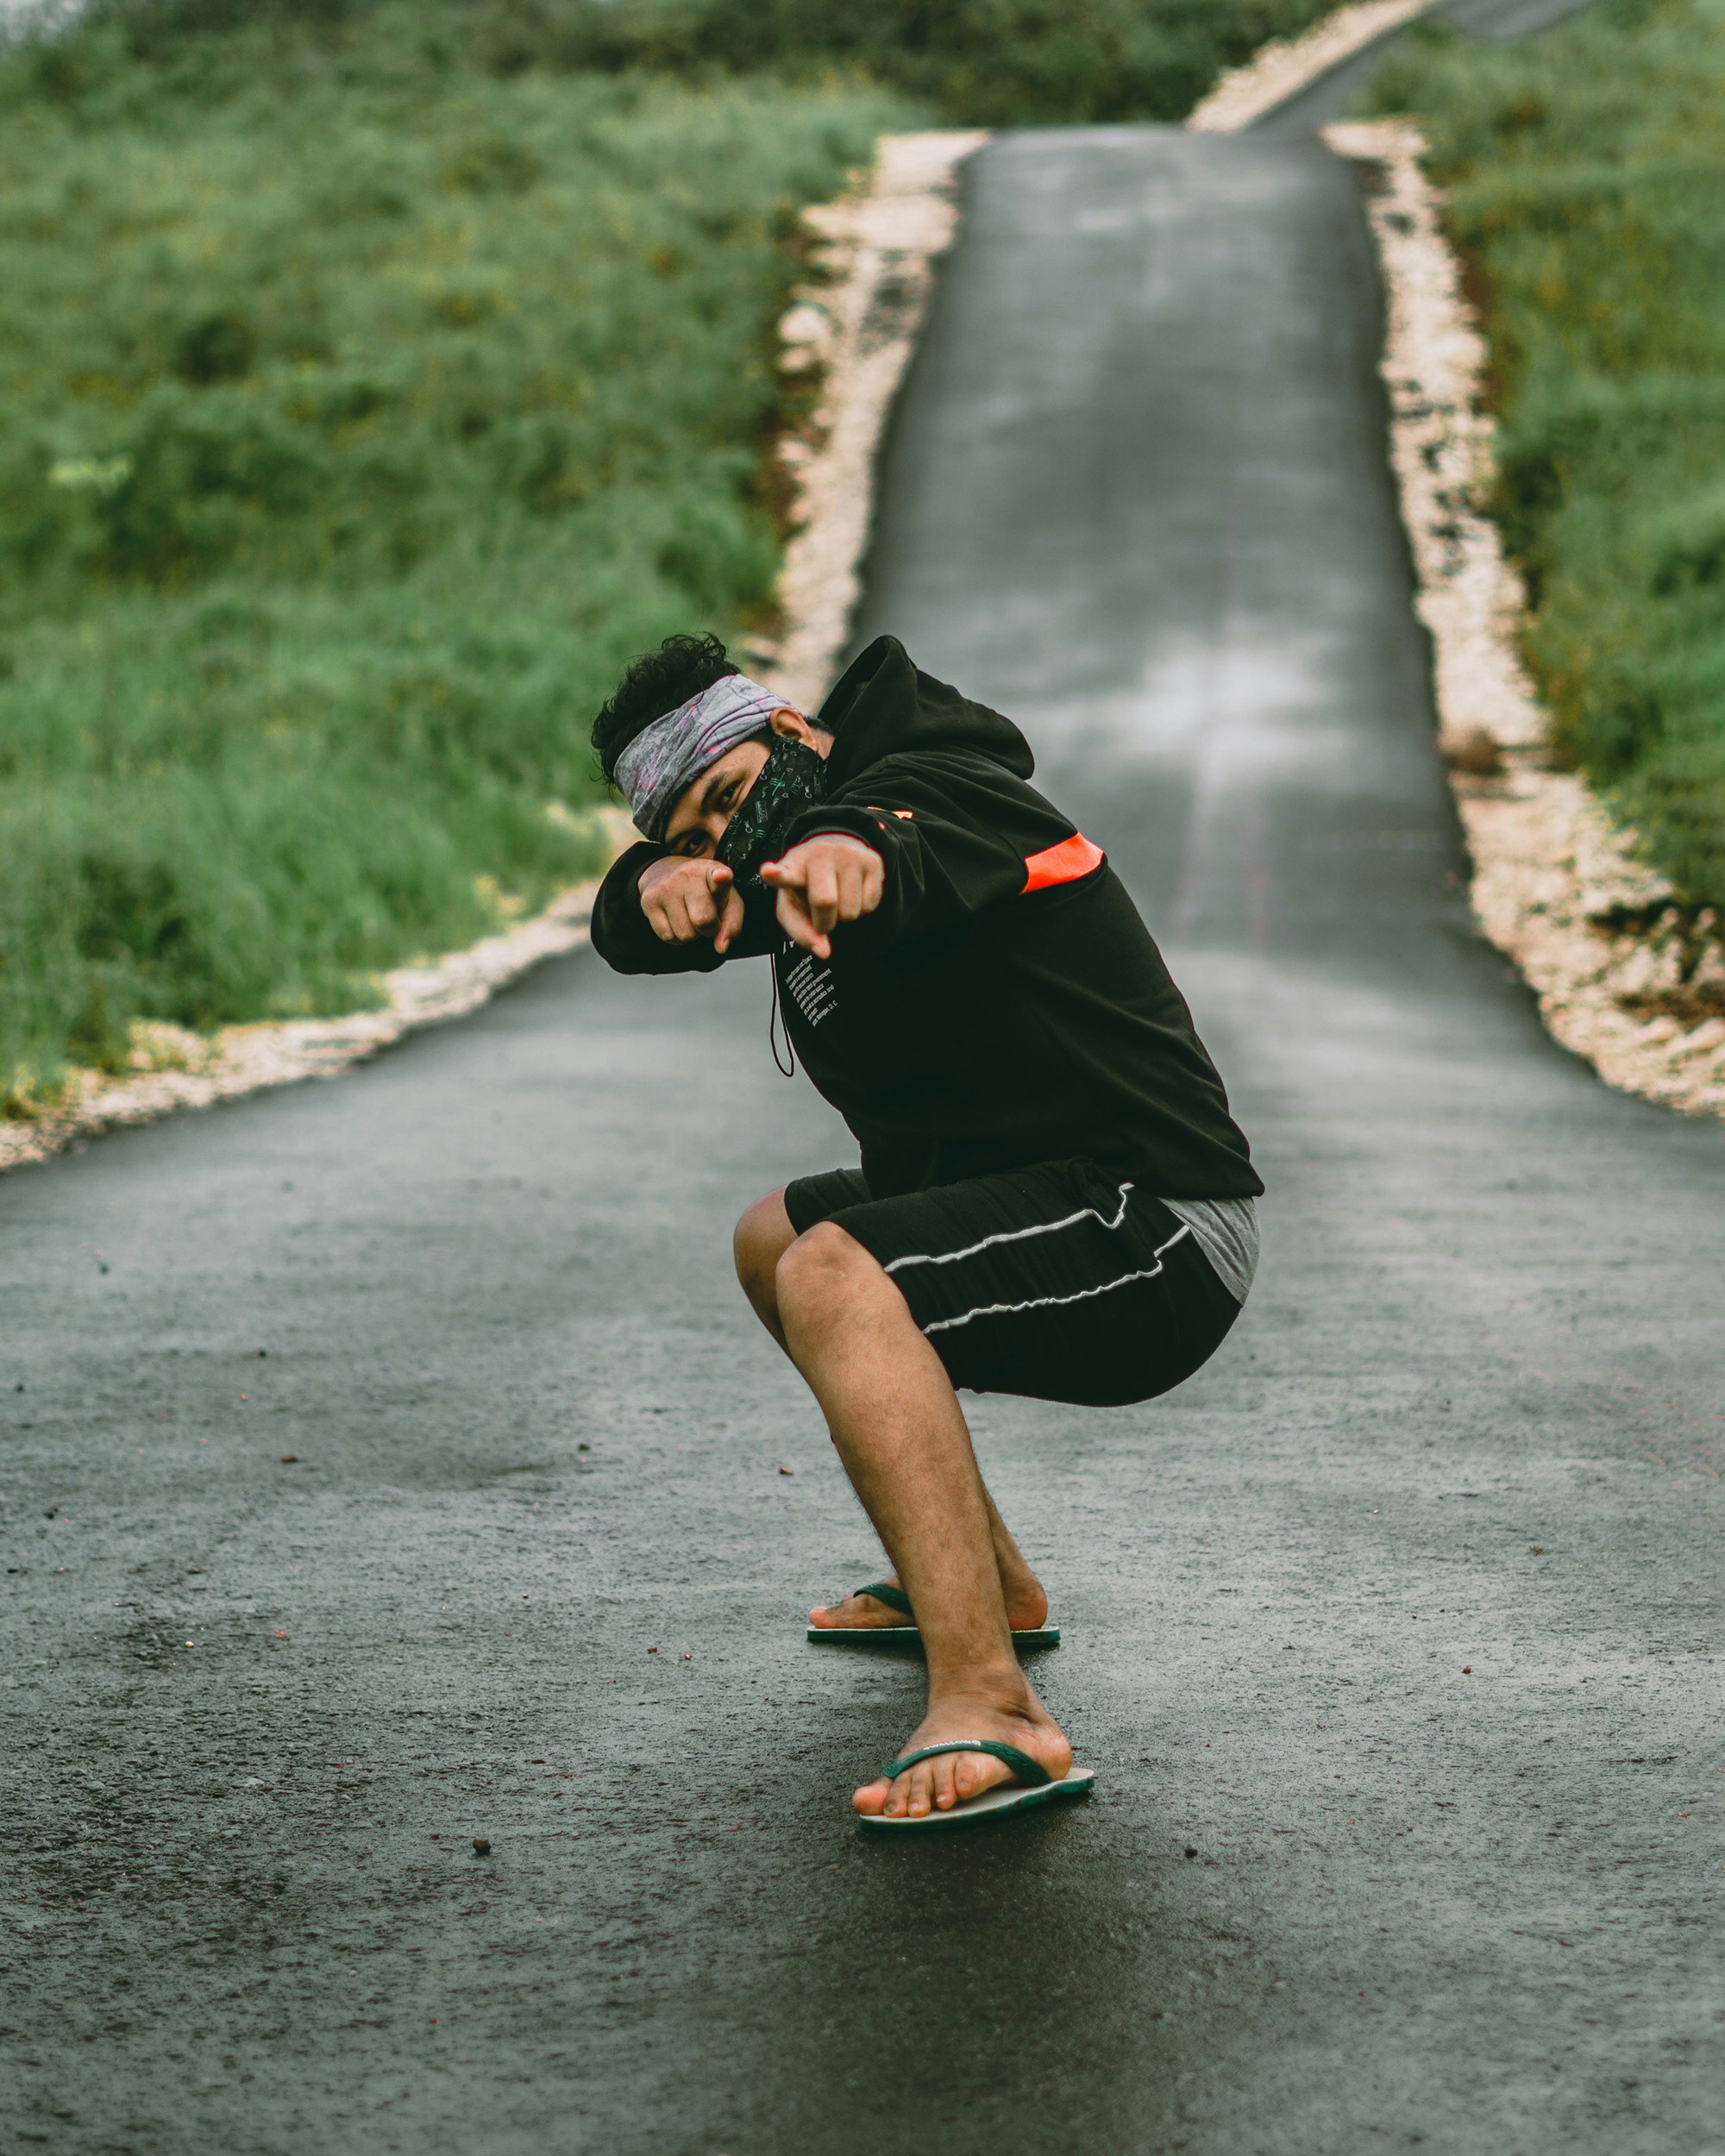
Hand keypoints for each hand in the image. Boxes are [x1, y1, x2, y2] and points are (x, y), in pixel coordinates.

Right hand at [638, 856, 746, 953]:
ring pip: (685, 934)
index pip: (719, 876)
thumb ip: (732, 925)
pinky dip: (675, 936)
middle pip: (703, 920)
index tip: (722, 876)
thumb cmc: (705, 893)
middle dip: (708, 928)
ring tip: (688, 915)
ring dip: (690, 933)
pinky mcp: (648, 900)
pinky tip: (676, 919)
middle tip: (705, 916)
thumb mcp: (727, 902)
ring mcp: (666, 887)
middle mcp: (688, 875)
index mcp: (712, 871)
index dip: (721, 878)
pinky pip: (667, 936)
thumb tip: (721, 947)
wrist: (666, 873)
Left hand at [759, 834, 883, 958]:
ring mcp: (847, 855)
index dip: (776, 875)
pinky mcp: (872, 861)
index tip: (768, 871)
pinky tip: (853, 893)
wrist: (837, 852)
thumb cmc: (808, 887)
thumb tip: (824, 952)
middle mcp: (819, 855)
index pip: (784, 873)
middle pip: (825, 902)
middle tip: (821, 917)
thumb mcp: (794, 908)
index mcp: (792, 867)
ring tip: (838, 898)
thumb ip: (802, 932)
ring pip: (850, 911)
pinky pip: (869, 906)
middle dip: (824, 922)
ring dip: (844, 916)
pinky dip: (861, 909)